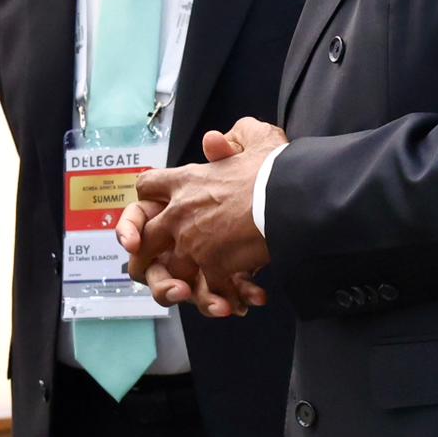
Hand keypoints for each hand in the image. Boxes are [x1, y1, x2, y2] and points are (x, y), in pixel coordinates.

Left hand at [119, 119, 284, 317]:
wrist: (293, 198)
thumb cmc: (276, 168)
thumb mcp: (256, 138)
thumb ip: (235, 137)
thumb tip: (218, 141)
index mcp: (186, 181)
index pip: (147, 186)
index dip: (149, 199)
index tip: (157, 210)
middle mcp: (180, 213)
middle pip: (144, 238)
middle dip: (146, 252)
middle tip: (157, 263)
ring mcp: (193, 242)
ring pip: (172, 271)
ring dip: (185, 282)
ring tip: (202, 290)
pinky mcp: (213, 266)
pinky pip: (209, 289)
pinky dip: (223, 297)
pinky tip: (238, 298)